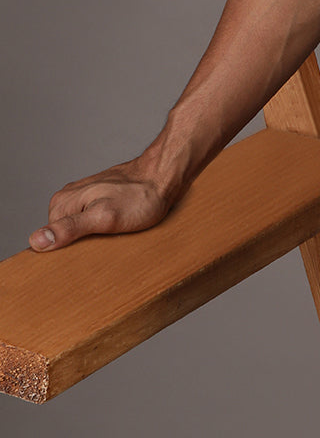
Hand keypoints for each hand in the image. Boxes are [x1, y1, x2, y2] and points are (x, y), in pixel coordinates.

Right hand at [28, 160, 174, 251]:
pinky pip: (92, 224)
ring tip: (111, 241)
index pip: (48, 242)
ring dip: (93, 241)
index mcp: (62, 203)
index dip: (63, 255)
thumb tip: (37, 240)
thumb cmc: (140, 196)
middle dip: (80, 248)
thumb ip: (70, 228)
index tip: (82, 261)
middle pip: (64, 238)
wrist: (165, 176)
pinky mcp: (100, 200)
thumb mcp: (104, 217)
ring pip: (79, 232)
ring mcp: (85, 198)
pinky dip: (102, 233)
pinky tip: (115, 234)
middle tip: (103, 249)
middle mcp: (69, 199)